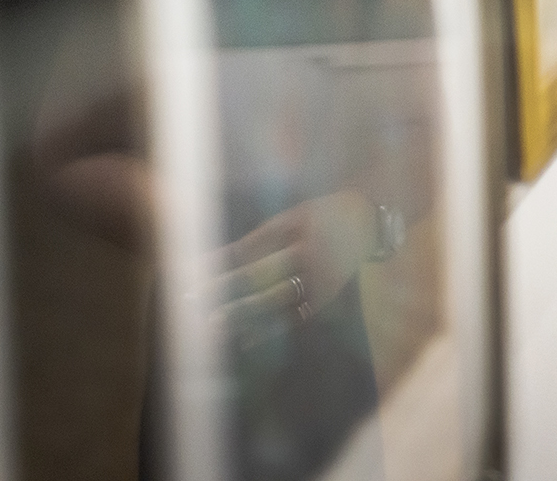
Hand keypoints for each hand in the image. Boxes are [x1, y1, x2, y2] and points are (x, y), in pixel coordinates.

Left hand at [204, 189, 377, 349]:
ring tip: (214, 326)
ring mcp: (319, 277)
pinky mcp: (326, 297)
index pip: (248, 248)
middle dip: (225, 290)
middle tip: (193, 304)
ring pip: (275, 300)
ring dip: (242, 314)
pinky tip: (244, 340)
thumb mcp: (290, 216)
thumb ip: (258, 238)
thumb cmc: (319, 216)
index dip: (218, 264)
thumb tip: (215, 262)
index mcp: (294, 225)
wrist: (367, 223)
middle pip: (260, 274)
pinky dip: (269, 330)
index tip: (189, 276)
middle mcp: (307, 251)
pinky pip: (294, 317)